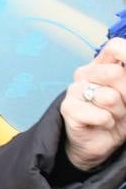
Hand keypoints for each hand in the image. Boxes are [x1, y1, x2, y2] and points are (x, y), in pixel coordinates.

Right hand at [60, 38, 125, 170]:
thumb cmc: (119, 116)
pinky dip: (107, 123)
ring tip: (113, 115)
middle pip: (115, 72)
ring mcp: (75, 90)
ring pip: (109, 97)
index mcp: (103, 65)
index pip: (114, 47)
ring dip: (118, 112)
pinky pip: (101, 115)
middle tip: (124, 104)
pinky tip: (102, 124)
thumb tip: (124, 72)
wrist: (99, 142)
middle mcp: (86, 73)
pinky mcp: (68, 108)